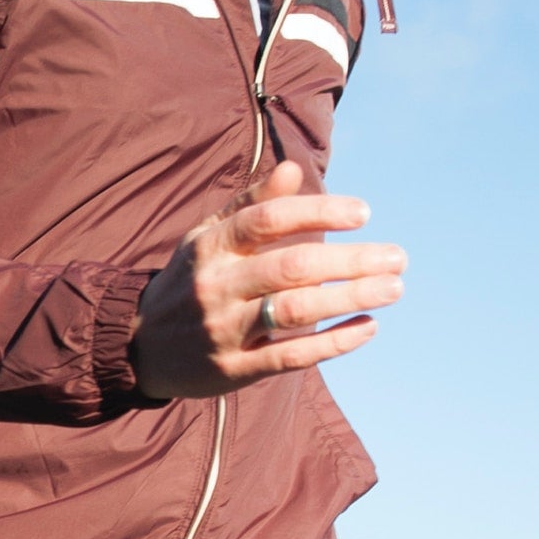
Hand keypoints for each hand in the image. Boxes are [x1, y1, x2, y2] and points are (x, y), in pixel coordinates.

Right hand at [126, 160, 404, 400]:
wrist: (141, 345)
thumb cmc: (190, 279)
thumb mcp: (209, 236)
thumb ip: (252, 203)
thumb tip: (295, 168)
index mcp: (211, 246)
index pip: (268, 220)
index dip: (319, 212)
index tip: (364, 214)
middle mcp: (216, 285)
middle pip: (291, 266)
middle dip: (351, 261)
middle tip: (397, 257)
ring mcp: (223, 330)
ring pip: (294, 311)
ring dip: (350, 298)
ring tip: (393, 289)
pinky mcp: (233, 370)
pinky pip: (291, 356)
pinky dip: (334, 342)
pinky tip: (368, 326)